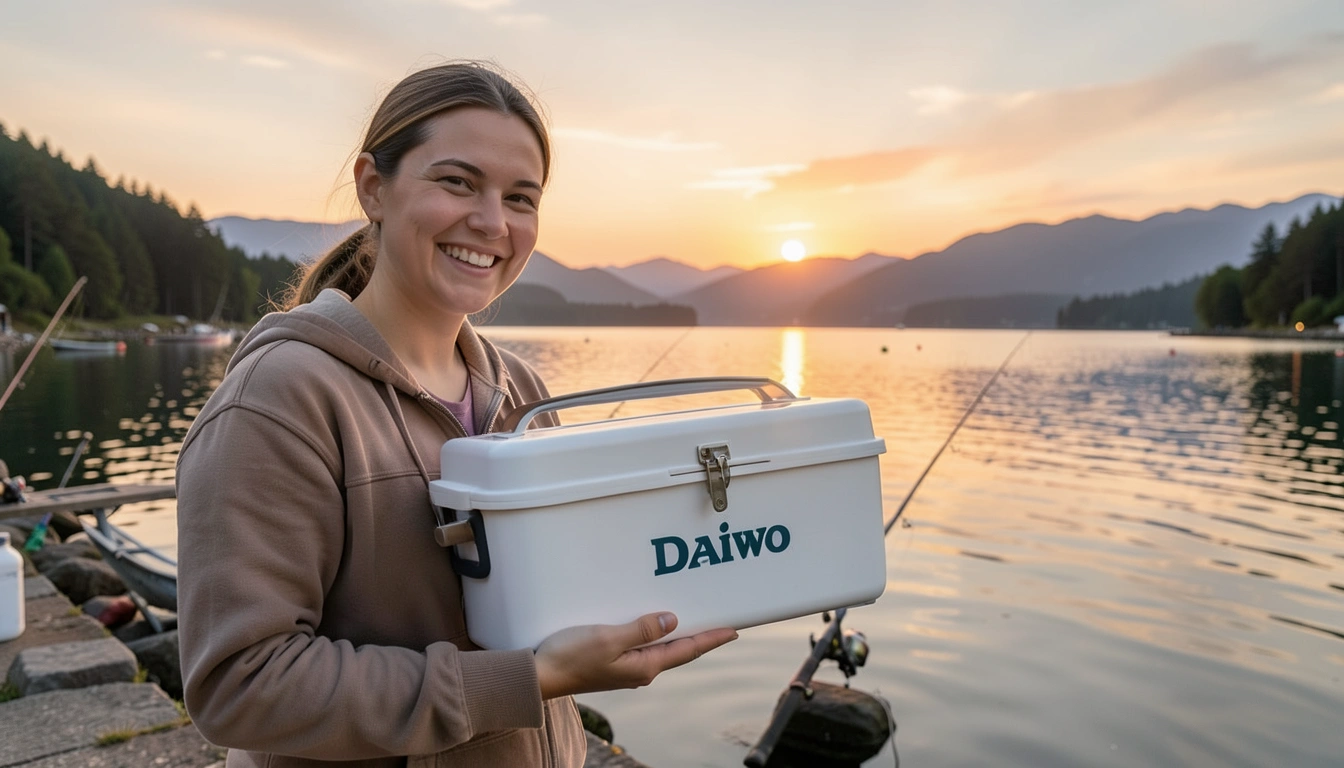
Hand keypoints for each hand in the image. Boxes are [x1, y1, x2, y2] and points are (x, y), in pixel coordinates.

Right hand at [534, 612, 737, 698]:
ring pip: (660, 647)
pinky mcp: (613, 661)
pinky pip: (642, 644)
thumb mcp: (609, 638)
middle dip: (699, 635)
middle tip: (720, 620)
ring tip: (693, 617)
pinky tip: (652, 621)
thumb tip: (672, 620)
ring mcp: (627, 667)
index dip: (711, 638)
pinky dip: (654, 632)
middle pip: (678, 649)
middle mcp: (640, 670)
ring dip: (677, 633)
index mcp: (645, 667)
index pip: (687, 650)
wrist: (540, 676)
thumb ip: (642, 629)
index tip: (733, 630)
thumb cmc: (571, 657)